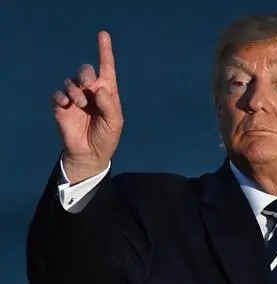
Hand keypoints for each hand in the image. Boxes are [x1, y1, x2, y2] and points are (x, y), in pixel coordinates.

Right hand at [52, 31, 122, 183]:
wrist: (90, 153)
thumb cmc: (106, 137)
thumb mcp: (115, 123)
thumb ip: (109, 106)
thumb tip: (99, 89)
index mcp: (107, 92)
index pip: (106, 68)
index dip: (105, 51)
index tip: (103, 34)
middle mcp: (91, 92)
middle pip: (85, 71)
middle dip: (85, 74)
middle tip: (87, 85)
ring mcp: (75, 98)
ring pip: (71, 82)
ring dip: (76, 90)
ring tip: (80, 104)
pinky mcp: (62, 107)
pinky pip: (58, 94)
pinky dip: (62, 96)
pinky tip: (67, 104)